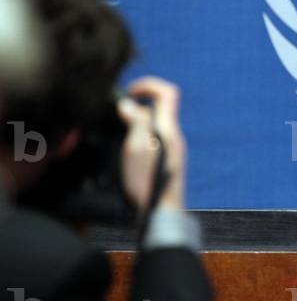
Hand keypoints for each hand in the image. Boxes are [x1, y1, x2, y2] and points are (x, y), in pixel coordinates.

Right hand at [117, 77, 186, 211]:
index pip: (168, 92)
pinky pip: (153, 137)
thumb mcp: (136, 149)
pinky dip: (139, 134)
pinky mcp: (167, 160)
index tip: (129, 92)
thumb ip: (136, 122)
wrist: (160, 215)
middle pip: (160, 107)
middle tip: (117, 111)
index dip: (148, 85)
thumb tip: (129, 104)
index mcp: (168, 129)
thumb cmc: (146, 184)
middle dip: (139, 103)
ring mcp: (172, 149)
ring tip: (117, 128)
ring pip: (155, 123)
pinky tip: (124, 146)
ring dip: (137, 119)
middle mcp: (174, 137)